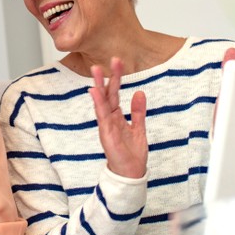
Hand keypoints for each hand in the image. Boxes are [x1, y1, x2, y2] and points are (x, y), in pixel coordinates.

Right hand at [89, 57, 146, 178]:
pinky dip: (98, 103)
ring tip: (96, 70)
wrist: (131, 173)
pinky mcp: (106, 133)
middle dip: (106, 77)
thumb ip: (138, 111)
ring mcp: (106, 125)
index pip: (115, 93)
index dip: (116, 78)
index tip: (117, 62)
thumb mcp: (139, 128)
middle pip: (107, 94)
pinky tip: (95, 91)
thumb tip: (139, 92)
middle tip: (106, 60)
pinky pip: (102, 116)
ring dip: (99, 86)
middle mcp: (109, 118)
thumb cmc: (132, 153)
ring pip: (101, 102)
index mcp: (117, 116)